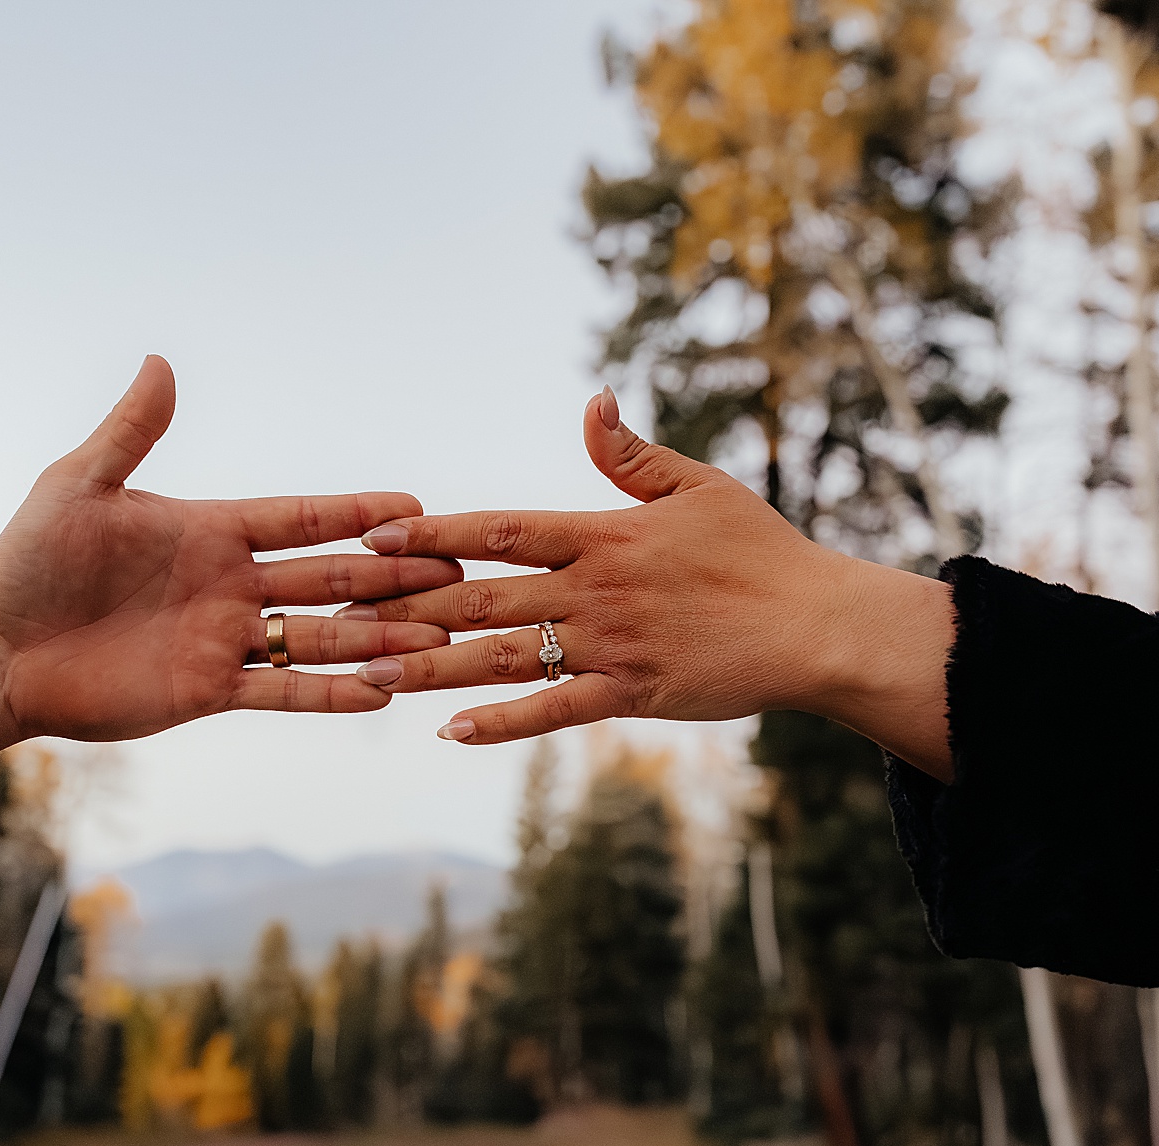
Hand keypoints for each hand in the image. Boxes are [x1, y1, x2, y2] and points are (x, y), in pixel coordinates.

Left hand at [0, 356, 460, 779]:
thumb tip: (161, 363)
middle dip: (392, 575)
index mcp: (210, 531)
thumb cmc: (31, 563)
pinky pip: (283, 690)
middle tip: (456, 570)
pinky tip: (382, 693)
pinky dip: (332, 694)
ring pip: (321, 636)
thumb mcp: (78, 488)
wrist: (0, 651)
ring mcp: (226, 639)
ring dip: (379, 636)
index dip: (356, 513)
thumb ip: (130, 433)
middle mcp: (231, 584)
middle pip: (329, 577)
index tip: (414, 505)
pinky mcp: (211, 690)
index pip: (300, 518)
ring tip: (440, 637)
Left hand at [336, 387, 956, 780]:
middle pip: (483, 596)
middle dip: (407, 606)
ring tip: (369, 675)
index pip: (500, 529)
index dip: (433, 533)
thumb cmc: (760, 551)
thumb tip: (593, 401)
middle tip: (342, 614)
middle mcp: (594, 590)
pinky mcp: (630, 694)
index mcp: (603, 535)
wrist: (816, 624)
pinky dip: (501, 723)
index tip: (373, 536)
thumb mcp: (698, 487)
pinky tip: (450, 731)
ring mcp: (609, 645)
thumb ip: (632, 456)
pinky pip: (554, 711)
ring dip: (433, 667)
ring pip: (504, 656)